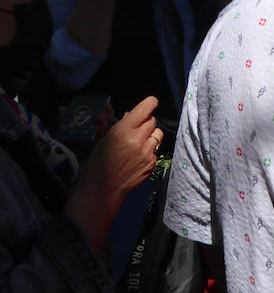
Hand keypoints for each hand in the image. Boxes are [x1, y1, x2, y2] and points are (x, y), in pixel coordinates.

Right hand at [65, 96, 159, 246]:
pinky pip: (156, 149)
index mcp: (123, 131)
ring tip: (138, 141)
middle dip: (145, 121)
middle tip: (136, 127)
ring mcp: (147, 152)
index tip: (150, 102)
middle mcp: (138, 140)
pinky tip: (138, 155)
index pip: (146, 108)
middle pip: (153, 120)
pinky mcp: (152, 163)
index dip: (149, 103)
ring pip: (158, 134)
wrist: (101, 189)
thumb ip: (117, 125)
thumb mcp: (102, 140)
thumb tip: (129, 113)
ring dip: (150, 134)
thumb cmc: (96, 163)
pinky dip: (150, 149)